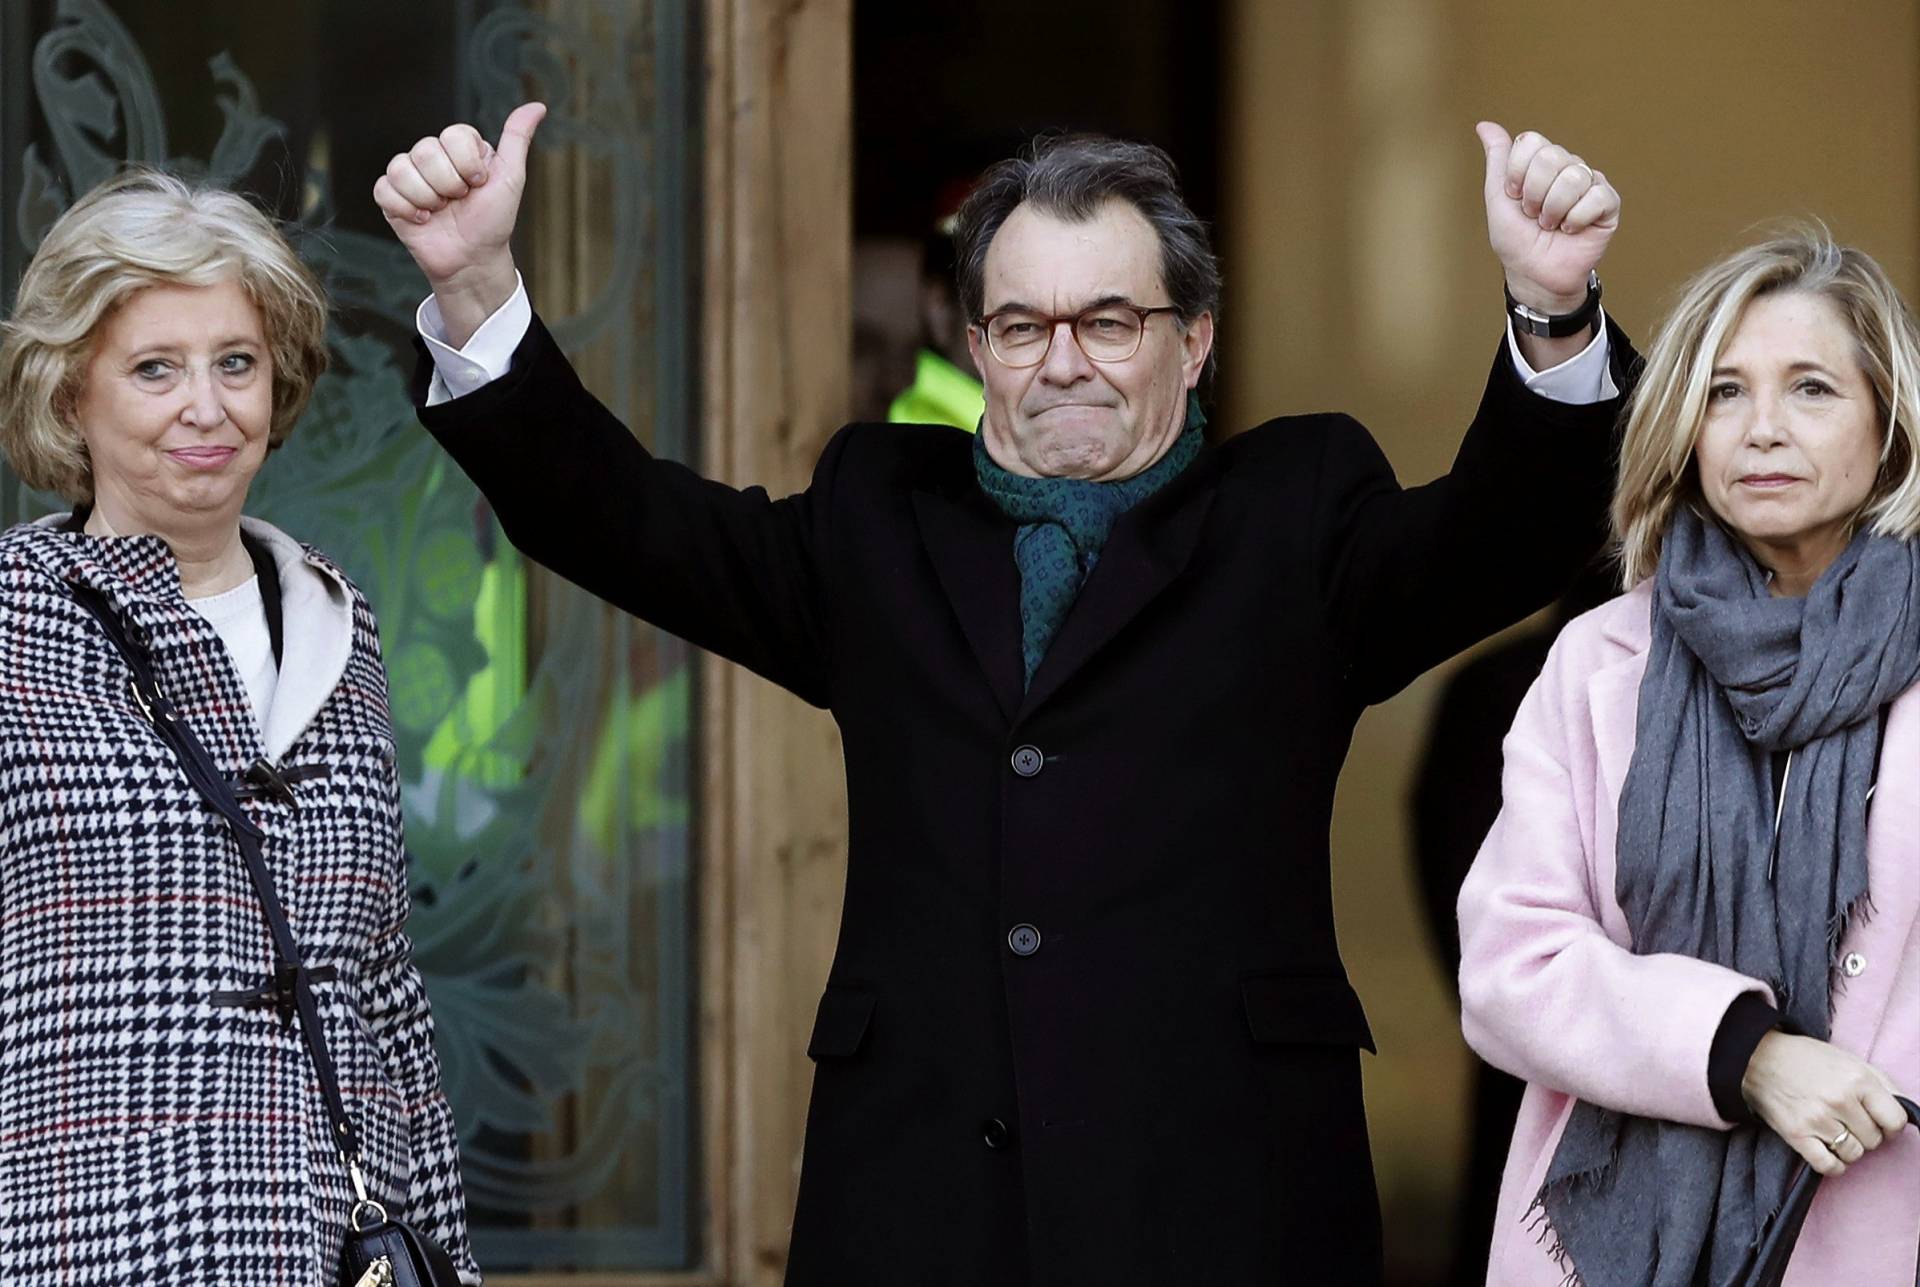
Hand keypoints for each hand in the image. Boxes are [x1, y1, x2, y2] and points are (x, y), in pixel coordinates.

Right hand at [374, 101, 546, 345]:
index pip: (453, 134)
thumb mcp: (511, 177)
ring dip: (428, 199)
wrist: (473, 260)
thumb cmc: (493, 220)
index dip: (468, 164)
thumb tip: (537, 107)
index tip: (479, 183)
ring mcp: (409, 175)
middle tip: (459, 201)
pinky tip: (423, 220)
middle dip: (449, 185)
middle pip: (426, 151)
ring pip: (402, 169)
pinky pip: (385, 190)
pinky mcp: (390, 197)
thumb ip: (517, 138)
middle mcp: (432, 156)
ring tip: (441, 211)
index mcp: (459, 147)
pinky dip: (406, 209)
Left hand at [1477, 122, 1619, 314]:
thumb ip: (1497, 159)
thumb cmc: (1516, 240)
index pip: (1531, 142)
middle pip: (1551, 157)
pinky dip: (1576, 219)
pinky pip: (1596, 197)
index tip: (1514, 196)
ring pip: (1573, 177)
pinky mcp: (1608, 203)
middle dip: (1534, 194)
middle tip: (1534, 215)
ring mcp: (1590, 183)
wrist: (1533, 274)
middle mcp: (1567, 167)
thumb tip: (1484, 125)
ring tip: (1551, 225)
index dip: (1517, 173)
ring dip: (1553, 210)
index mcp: (1542, 162)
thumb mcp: (1498, 197)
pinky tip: (1571, 230)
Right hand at [1742, 1031, 1908, 1176]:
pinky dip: (1833, 1165)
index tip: (1879, 1122)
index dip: (1890, 1125)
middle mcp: (1840, 1100)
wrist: (1756, 1057)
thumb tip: (1906, 1110)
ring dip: (1849, 1148)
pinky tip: (1828, 1151)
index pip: (1895, 1121)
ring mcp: (1817, 1119)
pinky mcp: (1796, 1135)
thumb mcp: (1849, 1060)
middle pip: (1874, 1140)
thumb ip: (1882, 1084)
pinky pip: (1828, 1166)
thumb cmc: (1805, 1058)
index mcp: (1857, 1079)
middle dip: (1866, 1134)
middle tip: (1849, 1122)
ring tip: (1835, 1133)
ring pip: (1854, 1154)